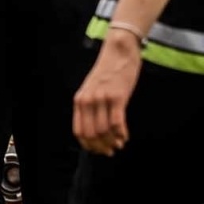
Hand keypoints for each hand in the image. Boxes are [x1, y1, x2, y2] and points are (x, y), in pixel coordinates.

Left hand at [73, 32, 142, 155]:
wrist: (118, 53)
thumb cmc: (107, 73)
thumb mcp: (91, 89)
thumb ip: (90, 106)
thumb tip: (95, 130)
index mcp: (79, 100)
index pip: (79, 130)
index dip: (88, 145)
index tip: (97, 151)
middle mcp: (88, 100)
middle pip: (92, 134)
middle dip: (101, 147)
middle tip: (111, 151)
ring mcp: (102, 99)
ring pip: (104, 130)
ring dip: (112, 142)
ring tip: (119, 145)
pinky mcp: (117, 97)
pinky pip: (117, 122)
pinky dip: (121, 134)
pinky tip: (125, 137)